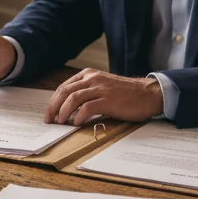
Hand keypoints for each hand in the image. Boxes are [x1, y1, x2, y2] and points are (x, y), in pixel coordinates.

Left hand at [44, 70, 162, 124]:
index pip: (64, 87)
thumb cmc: (126, 94)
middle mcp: (92, 79)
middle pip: (65, 91)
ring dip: (63, 112)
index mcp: (89, 75)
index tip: (49, 113)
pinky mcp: (108, 100)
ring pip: (73, 98)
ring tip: (60, 122)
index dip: (53, 101)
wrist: (147, 94)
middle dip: (53, 107)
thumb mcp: (103, 86)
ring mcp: (100, 89)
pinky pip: (87, 108)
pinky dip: (78, 117)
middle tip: (49, 120)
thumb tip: (69, 107)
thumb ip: (88, 91)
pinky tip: (76, 124)